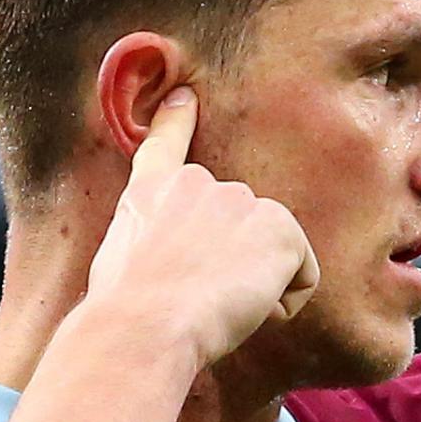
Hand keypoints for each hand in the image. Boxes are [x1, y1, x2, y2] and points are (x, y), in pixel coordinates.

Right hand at [84, 89, 320, 367]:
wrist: (145, 324)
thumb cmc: (125, 315)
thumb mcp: (119, 263)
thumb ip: (152, 245)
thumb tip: (166, 271)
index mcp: (151, 191)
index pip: (166, 143)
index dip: (176, 119)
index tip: (185, 97)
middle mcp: (199, 183)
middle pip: (239, 230)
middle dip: (231, 266)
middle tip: (194, 297)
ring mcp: (242, 199)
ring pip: (271, 256)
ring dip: (255, 287)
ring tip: (213, 304)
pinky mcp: (281, 228)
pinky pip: (301, 279)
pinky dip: (282, 304)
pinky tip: (244, 307)